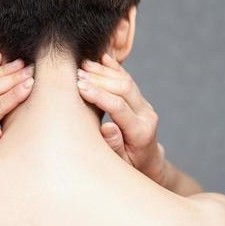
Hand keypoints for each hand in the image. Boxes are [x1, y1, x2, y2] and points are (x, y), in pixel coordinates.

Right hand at [76, 53, 166, 185]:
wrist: (148, 164)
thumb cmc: (129, 168)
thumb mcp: (120, 164)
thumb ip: (114, 145)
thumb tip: (107, 126)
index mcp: (141, 132)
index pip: (118, 107)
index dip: (98, 94)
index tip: (78, 86)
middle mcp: (146, 115)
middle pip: (124, 88)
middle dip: (99, 79)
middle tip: (76, 73)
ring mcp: (145, 106)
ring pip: (126, 81)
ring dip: (103, 71)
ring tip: (82, 64)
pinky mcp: (140, 100)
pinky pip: (127, 79)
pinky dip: (114, 68)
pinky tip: (101, 58)